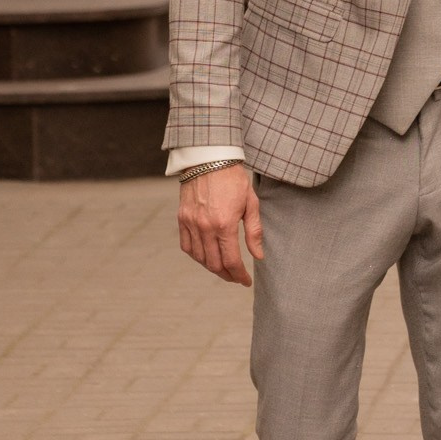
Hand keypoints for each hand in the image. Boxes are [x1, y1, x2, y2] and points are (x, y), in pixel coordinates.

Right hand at [177, 163, 262, 285]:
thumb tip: (258, 256)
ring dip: (211, 267)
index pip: (231, 261)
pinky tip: (205, 256)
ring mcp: (191, 223)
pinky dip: (196, 256)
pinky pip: (186, 246)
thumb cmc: (233, 178)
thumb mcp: (251, 203)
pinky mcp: (182, 218)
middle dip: (226, 275)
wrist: (209, 158)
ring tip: (223, 268)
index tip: (245, 281)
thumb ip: (254, 232)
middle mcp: (205, 227)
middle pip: (214, 264)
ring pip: (199, 258)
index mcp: (225, 224)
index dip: (239, 275)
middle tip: (236, 277)